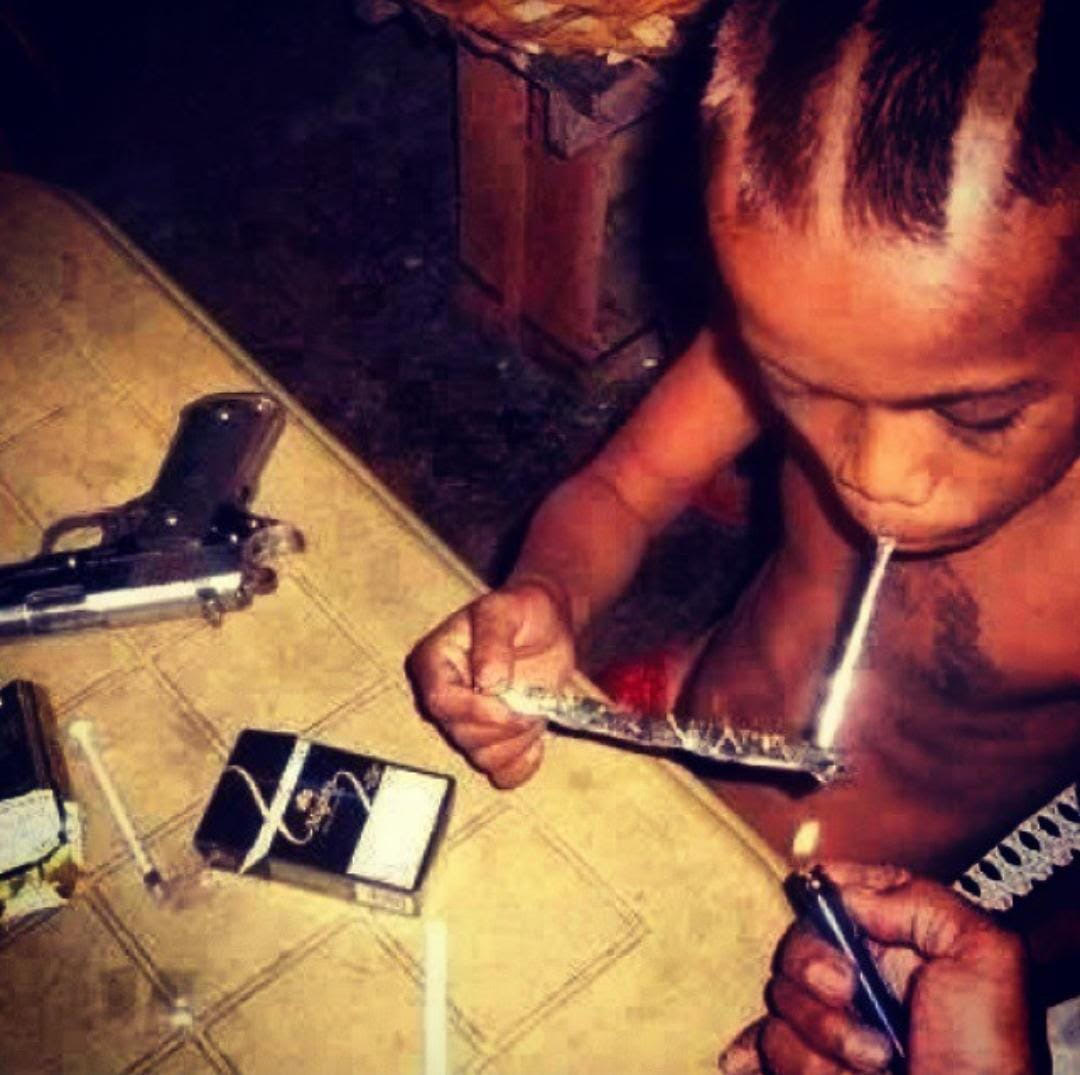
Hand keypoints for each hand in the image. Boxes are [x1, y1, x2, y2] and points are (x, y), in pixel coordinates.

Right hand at [407, 579, 575, 787]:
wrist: (547, 623)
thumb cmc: (522, 610)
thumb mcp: (505, 610)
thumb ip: (493, 640)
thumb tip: (487, 682)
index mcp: (435, 661)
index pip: (439, 701)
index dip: (474, 709)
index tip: (506, 701)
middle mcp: (444, 696)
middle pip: (461, 734)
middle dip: (504, 724)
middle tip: (532, 701)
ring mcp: (467, 723)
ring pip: (482, 757)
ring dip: (517, 739)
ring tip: (534, 708)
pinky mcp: (492, 741)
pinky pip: (502, 772)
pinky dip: (523, 762)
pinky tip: (536, 738)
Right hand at [759, 863, 1036, 1074]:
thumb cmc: (989, 1064)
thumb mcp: (987, 960)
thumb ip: (924, 902)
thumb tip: (850, 893)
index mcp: (901, 946)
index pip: (839, 893)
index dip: (826, 902)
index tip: (838, 926)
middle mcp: (863, 981)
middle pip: (797, 945)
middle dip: (815, 974)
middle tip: (850, 998)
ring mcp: (834, 1028)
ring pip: (780, 1000)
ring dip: (818, 1037)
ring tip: (870, 1067)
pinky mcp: (812, 1064)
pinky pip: (765, 1045)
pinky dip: (779, 1060)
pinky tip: (791, 1067)